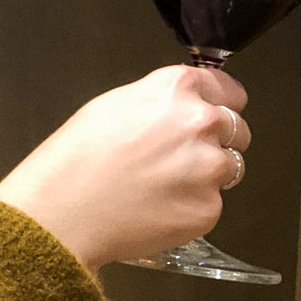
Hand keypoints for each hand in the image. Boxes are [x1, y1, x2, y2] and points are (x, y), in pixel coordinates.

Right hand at [0, 64, 251, 272]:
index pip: (228, 90)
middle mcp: (202, 123)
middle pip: (237, 129)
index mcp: (177, 89)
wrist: (62, 212)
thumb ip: (160, 100)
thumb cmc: (74, 159)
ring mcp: (209, 168)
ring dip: (205, 176)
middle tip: (177, 158)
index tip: (214, 113)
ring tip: (161, 186)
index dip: (219, 103)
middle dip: (215, 141)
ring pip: (229, 168)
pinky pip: (211, 205)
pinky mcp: (208, 209)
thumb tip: (181, 106)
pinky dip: (190, 208)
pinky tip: (156, 208)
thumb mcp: (113, 104)